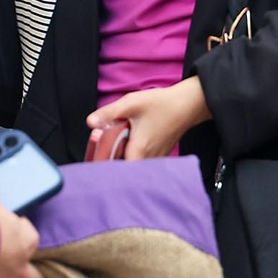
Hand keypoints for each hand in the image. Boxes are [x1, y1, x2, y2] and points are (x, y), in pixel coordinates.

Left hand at [86, 76, 211, 160]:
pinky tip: (129, 144)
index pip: (117, 173)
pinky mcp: (160, 156)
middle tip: (101, 151)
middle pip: (124, 172)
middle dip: (111, 163)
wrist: (187, 104)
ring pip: (134, 167)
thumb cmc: (161, 104)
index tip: (95, 163)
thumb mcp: (131, 103)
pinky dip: (133, 156)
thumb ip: (108, 113)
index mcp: (138, 151)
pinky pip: (143, 162)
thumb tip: (90, 122)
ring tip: (114, 147)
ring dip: (123, 159)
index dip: (104, 171)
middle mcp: (148, 160)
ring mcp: (156, 160)